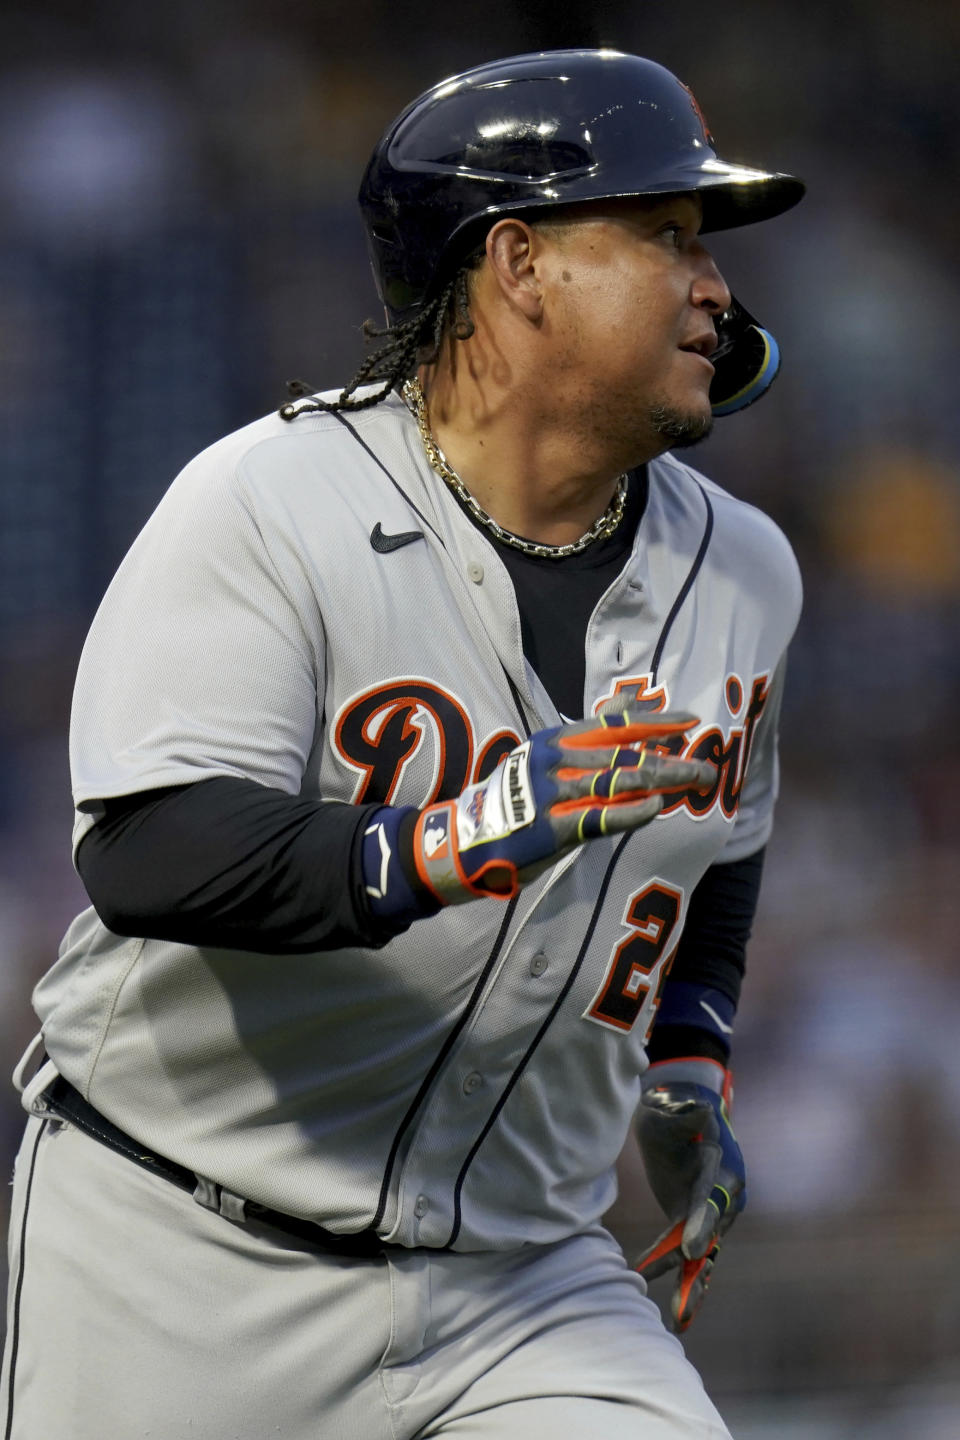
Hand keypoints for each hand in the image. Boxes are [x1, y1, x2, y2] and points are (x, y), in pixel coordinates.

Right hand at [411, 706, 714, 904]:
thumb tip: (630, 720)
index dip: (654, 721)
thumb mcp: (541, 761)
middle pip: (624, 755)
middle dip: (670, 759)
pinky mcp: (550, 829)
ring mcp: (551, 794)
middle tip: (706, 766)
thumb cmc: (511, 803)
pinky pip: (600, 817)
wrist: (463, 840)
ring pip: (618, 783)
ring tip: (694, 782)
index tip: (689, 722)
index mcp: (552, 741)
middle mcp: (553, 761)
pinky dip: (631, 811)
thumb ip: (584, 747)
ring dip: (662, 781)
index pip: (613, 723)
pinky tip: (656, 806)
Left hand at [634, 1059, 745, 1331]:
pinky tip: (673, 1309)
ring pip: (703, 1253)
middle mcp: (724, 1195)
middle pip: (710, 1235)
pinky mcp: (695, 1220)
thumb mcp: (671, 1109)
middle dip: (697, 1271)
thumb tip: (700, 1114)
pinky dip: (680, 1276)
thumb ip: (684, 1116)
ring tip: (677, 1322)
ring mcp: (712, 1211)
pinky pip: (690, 1252)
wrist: (677, 1112)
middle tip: (684, 1307)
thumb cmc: (671, 1108)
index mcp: (720, 1166)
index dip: (701, 1223)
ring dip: (690, 1286)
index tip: (691, 1249)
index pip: (710, 1198)